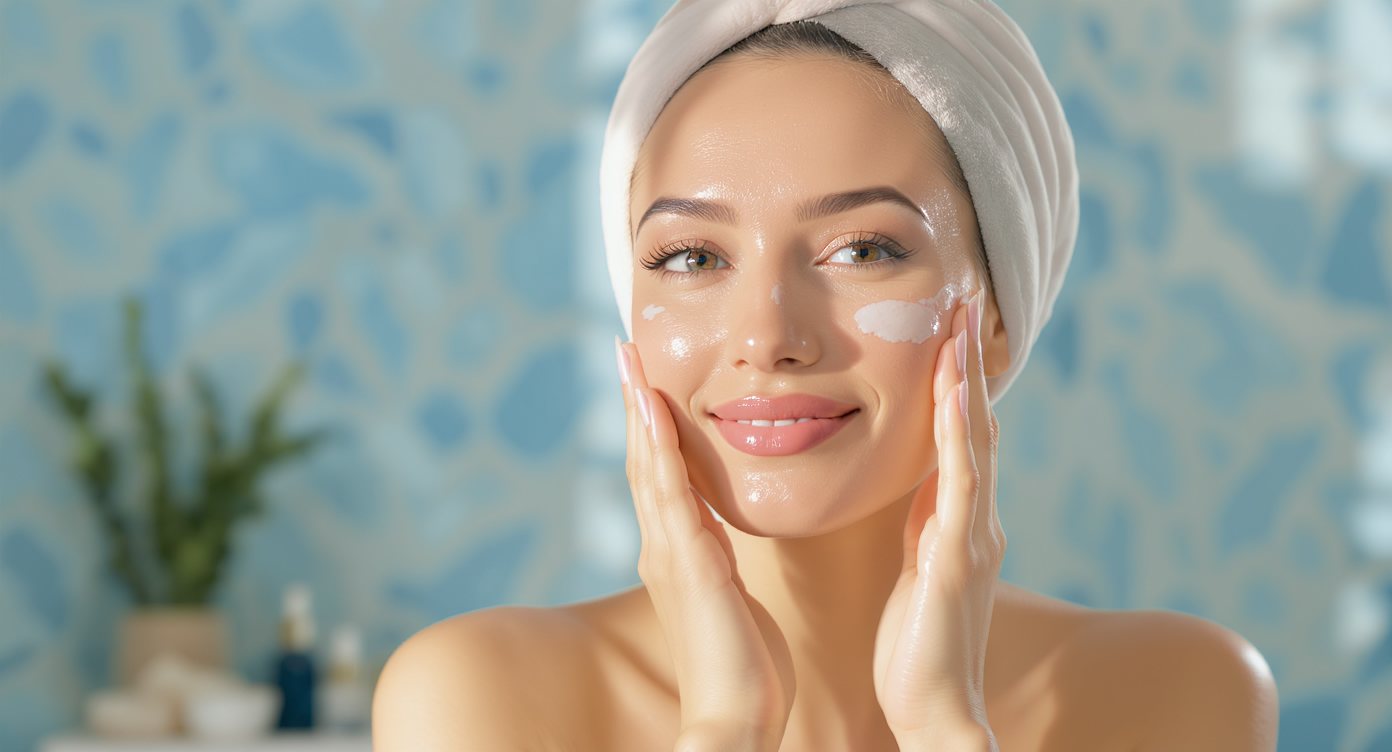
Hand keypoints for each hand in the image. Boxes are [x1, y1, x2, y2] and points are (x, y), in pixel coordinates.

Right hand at [616, 339, 795, 751]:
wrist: (734, 717)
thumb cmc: (742, 667)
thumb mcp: (732, 597)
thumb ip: (719, 563)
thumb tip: (718, 540)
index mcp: (679, 551)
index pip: (661, 475)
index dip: (651, 426)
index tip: (647, 380)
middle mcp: (664, 545)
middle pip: (644, 458)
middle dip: (635, 401)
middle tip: (626, 349)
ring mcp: (669, 551)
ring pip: (649, 464)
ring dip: (638, 408)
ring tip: (629, 358)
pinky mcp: (687, 561)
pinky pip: (669, 490)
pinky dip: (657, 445)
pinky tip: (652, 407)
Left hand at [872, 291, 1003, 750]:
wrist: (932, 706)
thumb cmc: (915, 644)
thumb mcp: (917, 566)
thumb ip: (924, 523)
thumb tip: (921, 485)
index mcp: (955, 519)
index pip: (961, 437)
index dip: (956, 383)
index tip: (946, 330)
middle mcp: (974, 518)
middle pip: (976, 426)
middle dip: (968, 365)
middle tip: (963, 304)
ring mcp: (971, 534)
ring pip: (975, 442)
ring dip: (967, 381)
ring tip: (961, 325)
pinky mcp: (957, 556)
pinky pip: (961, 483)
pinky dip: (962, 434)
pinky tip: (956, 393)